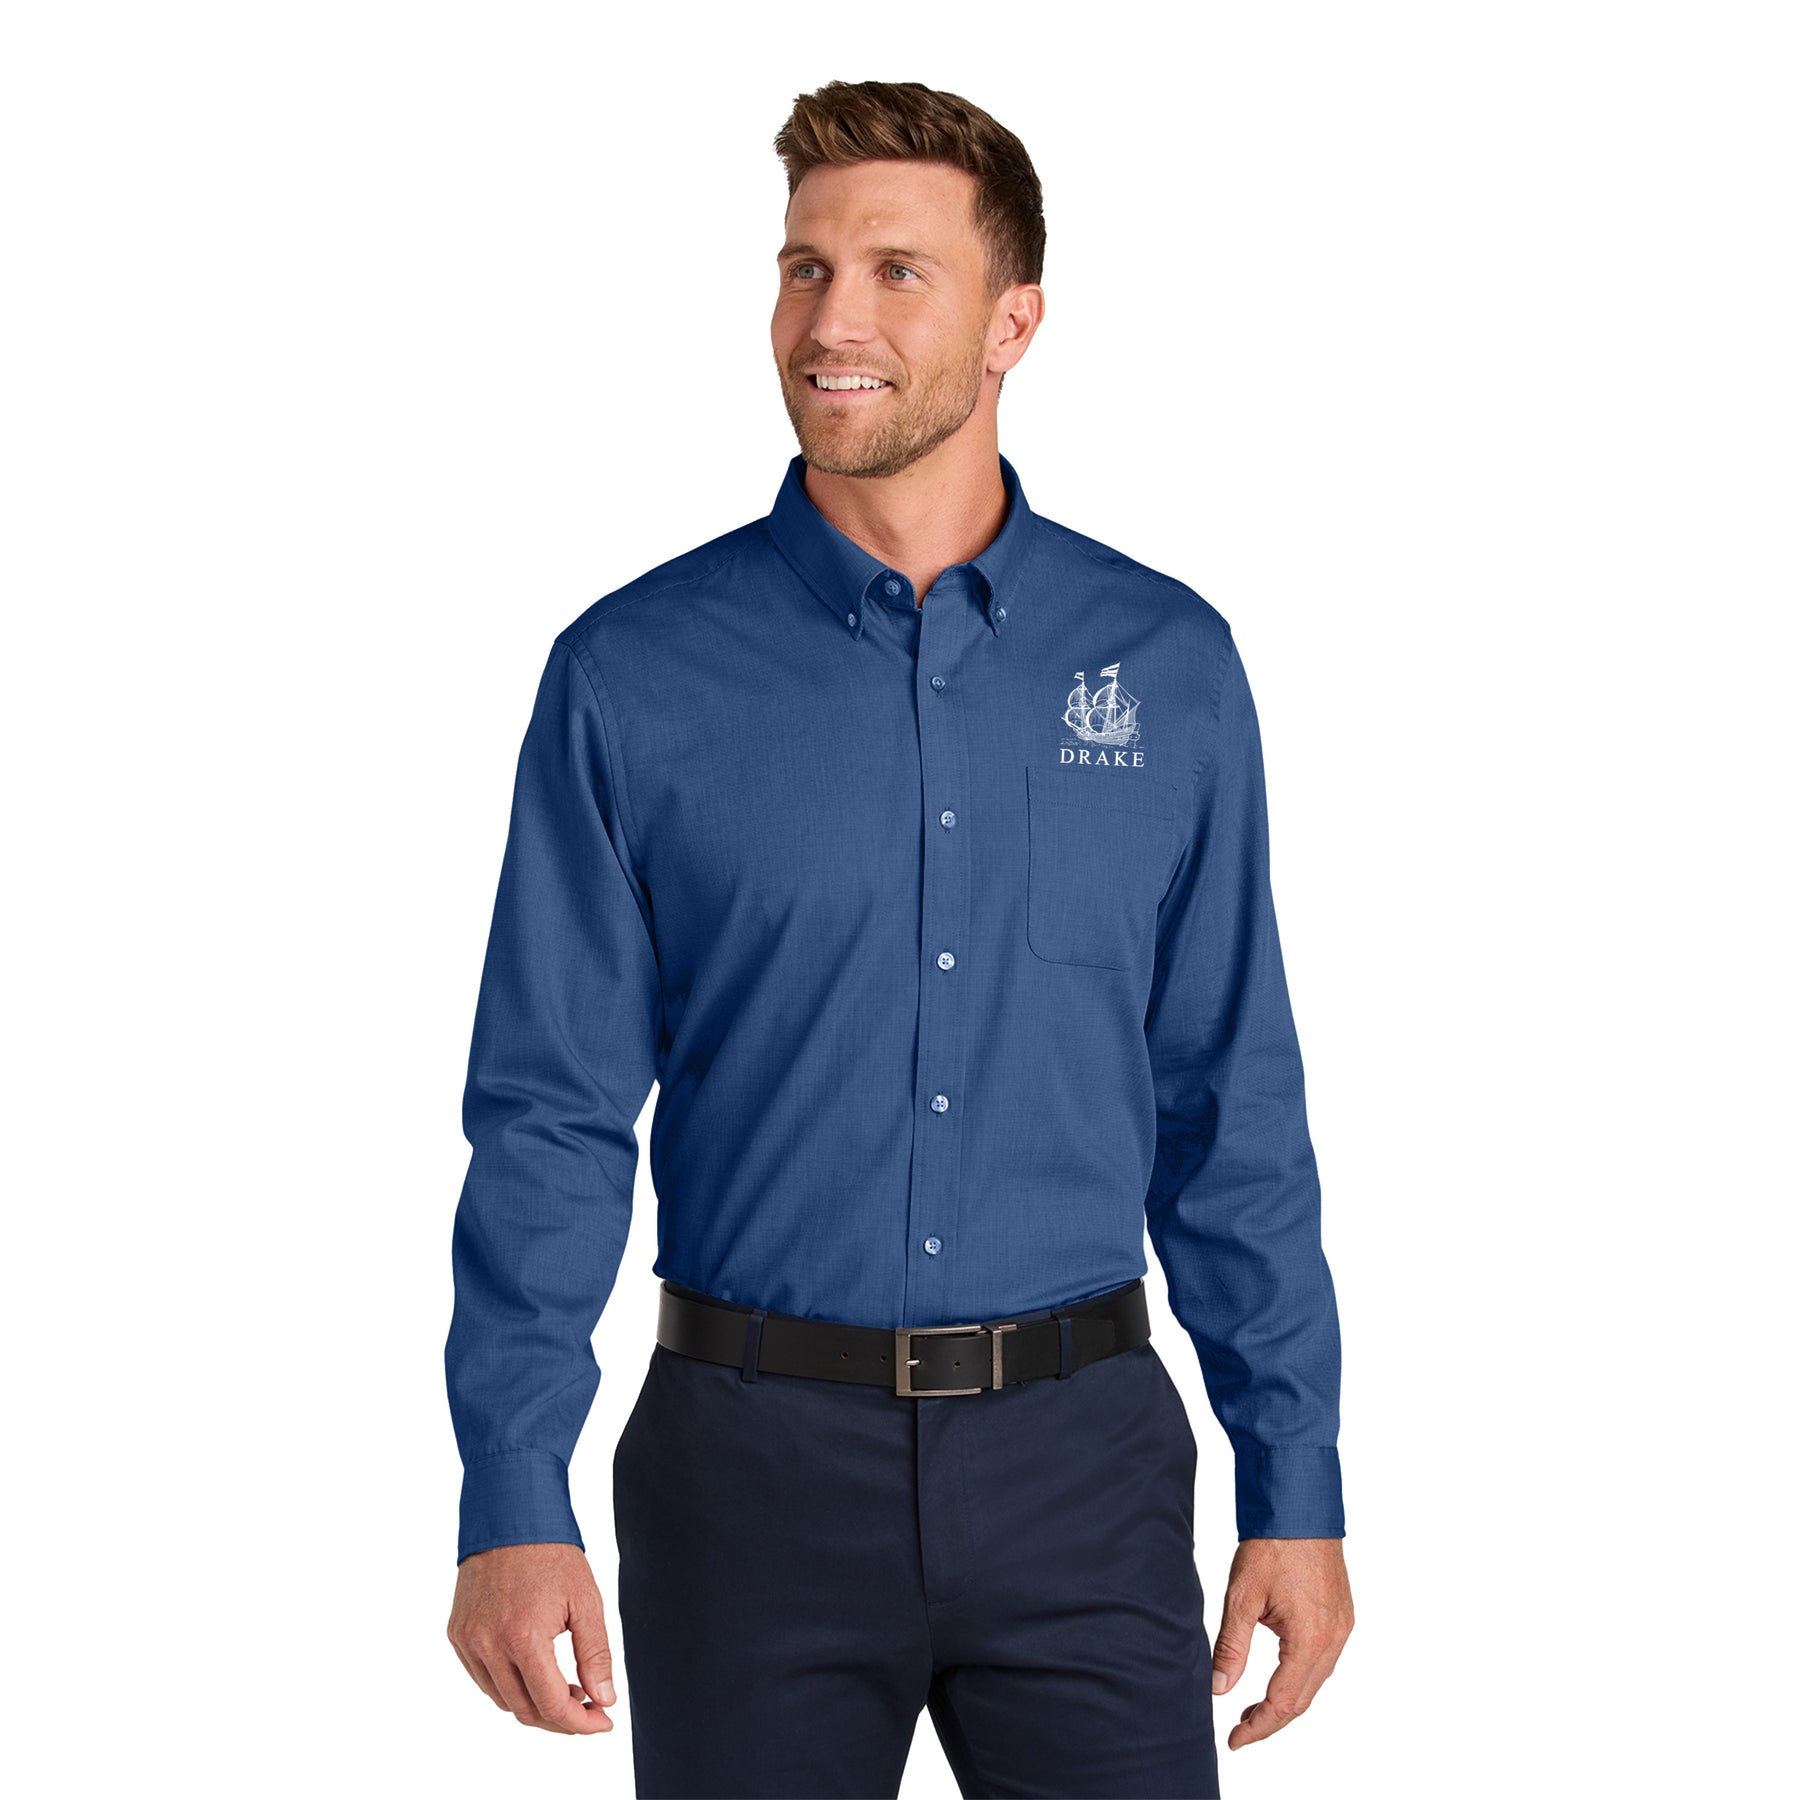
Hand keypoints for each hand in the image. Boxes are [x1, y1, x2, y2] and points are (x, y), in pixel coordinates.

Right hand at [447, 1541, 617, 1733]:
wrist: (510, 1515)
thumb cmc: (552, 1554)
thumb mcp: (585, 1601)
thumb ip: (595, 1654)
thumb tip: (604, 1699)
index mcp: (523, 1638)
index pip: (551, 1705)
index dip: (580, 1723)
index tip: (603, 1721)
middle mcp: (489, 1645)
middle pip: (524, 1710)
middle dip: (560, 1718)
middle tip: (588, 1706)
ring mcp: (469, 1641)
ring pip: (502, 1699)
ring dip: (535, 1703)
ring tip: (566, 1685)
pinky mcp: (457, 1635)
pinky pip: (483, 1678)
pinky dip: (509, 1686)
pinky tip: (535, 1670)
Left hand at [1211, 1537, 1352, 1750]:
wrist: (1300, 1503)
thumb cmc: (1272, 1544)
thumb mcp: (1241, 1597)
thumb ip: (1232, 1647)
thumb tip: (1219, 1689)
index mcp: (1310, 1639)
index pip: (1284, 1703)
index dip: (1258, 1727)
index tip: (1234, 1740)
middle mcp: (1333, 1638)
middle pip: (1303, 1698)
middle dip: (1272, 1719)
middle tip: (1239, 1729)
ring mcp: (1342, 1626)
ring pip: (1315, 1681)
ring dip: (1287, 1698)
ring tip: (1253, 1706)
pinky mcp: (1342, 1614)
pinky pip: (1323, 1659)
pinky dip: (1300, 1675)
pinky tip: (1279, 1672)